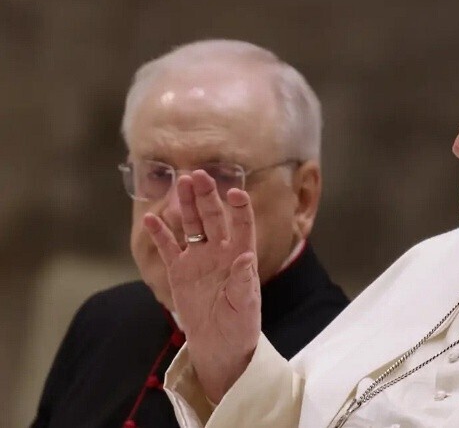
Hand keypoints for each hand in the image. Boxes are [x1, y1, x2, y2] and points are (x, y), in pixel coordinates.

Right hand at [143, 170, 260, 402]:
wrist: (219, 345)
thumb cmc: (239, 325)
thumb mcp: (244, 306)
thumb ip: (243, 282)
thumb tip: (244, 258)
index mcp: (241, 256)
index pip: (242, 226)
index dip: (239, 209)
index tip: (235, 193)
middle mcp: (221, 251)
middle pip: (213, 218)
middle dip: (207, 196)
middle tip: (199, 175)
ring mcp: (199, 258)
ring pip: (192, 225)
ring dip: (187, 204)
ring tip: (181, 182)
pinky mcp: (180, 270)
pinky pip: (168, 247)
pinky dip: (160, 233)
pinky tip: (151, 217)